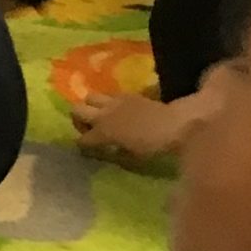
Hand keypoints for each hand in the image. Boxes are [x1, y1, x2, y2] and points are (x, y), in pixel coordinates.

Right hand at [73, 92, 187, 168]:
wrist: (175, 124)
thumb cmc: (154, 145)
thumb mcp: (133, 156)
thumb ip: (116, 152)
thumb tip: (109, 150)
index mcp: (103, 133)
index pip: (82, 139)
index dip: (82, 145)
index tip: (86, 149)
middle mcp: (103, 115)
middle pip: (76, 110)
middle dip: (78, 119)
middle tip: (88, 127)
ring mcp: (113, 102)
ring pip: (89, 97)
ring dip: (91, 106)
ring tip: (101, 115)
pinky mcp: (125, 94)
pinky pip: (109, 95)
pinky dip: (109, 102)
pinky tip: (119, 110)